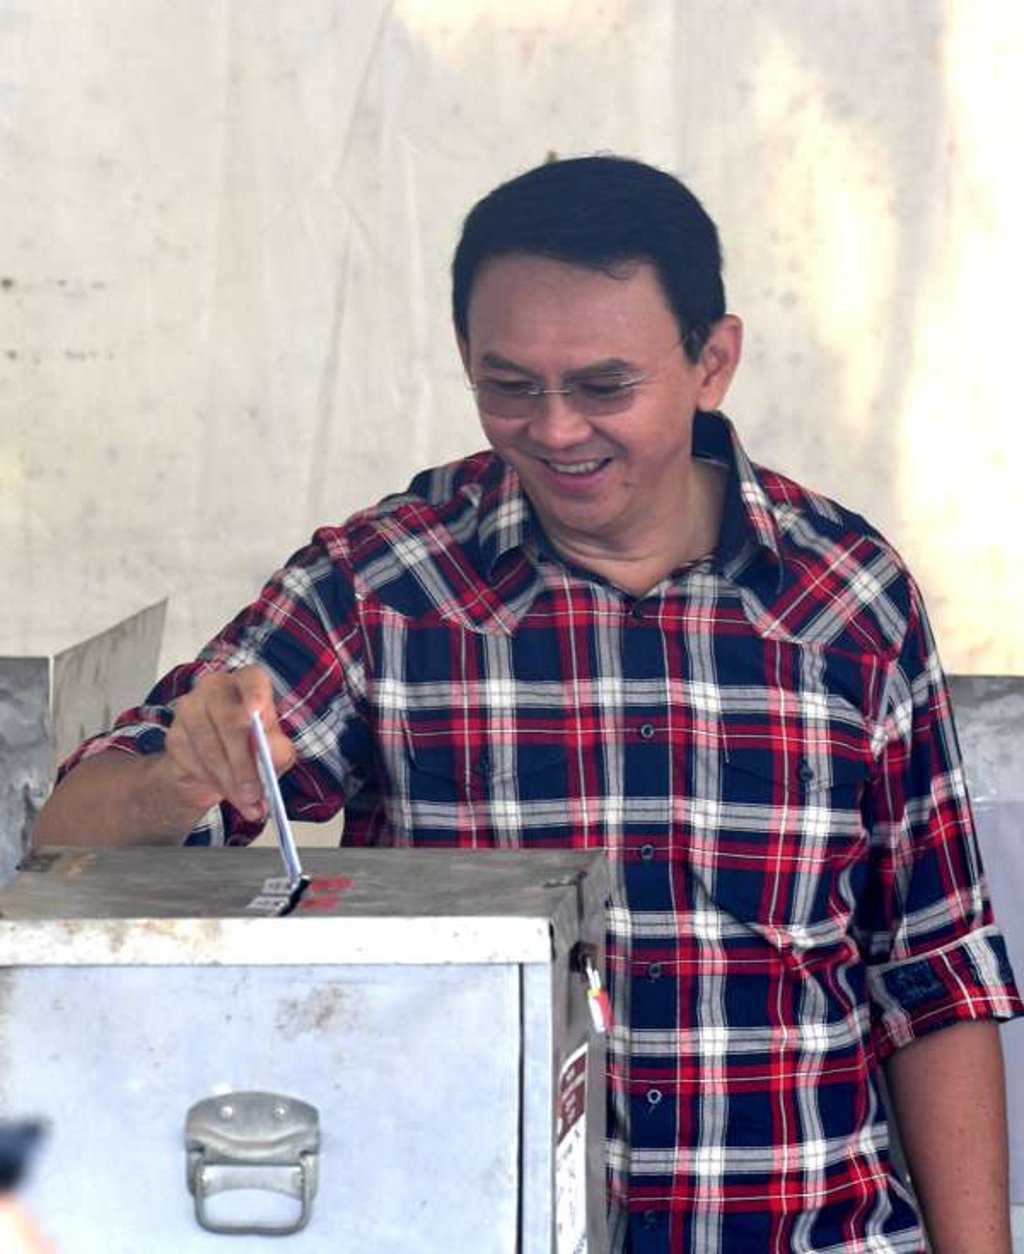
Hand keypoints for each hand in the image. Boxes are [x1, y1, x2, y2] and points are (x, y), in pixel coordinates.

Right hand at [162, 665, 295, 822]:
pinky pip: (194, 763)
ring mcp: (190, 710)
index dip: (255, 694)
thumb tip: (273, 754)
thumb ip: (278, 749)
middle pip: (229, 720)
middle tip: (255, 792)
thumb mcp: (275, 749)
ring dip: (230, 781)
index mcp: (248, 682)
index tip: (257, 713)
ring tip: (248, 802)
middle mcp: (216, 688)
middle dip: (243, 762)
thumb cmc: (251, 747)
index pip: (251, 679)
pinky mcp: (174, 735)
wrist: (214, 766)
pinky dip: (214, 784)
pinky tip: (228, 793)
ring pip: (210, 747)